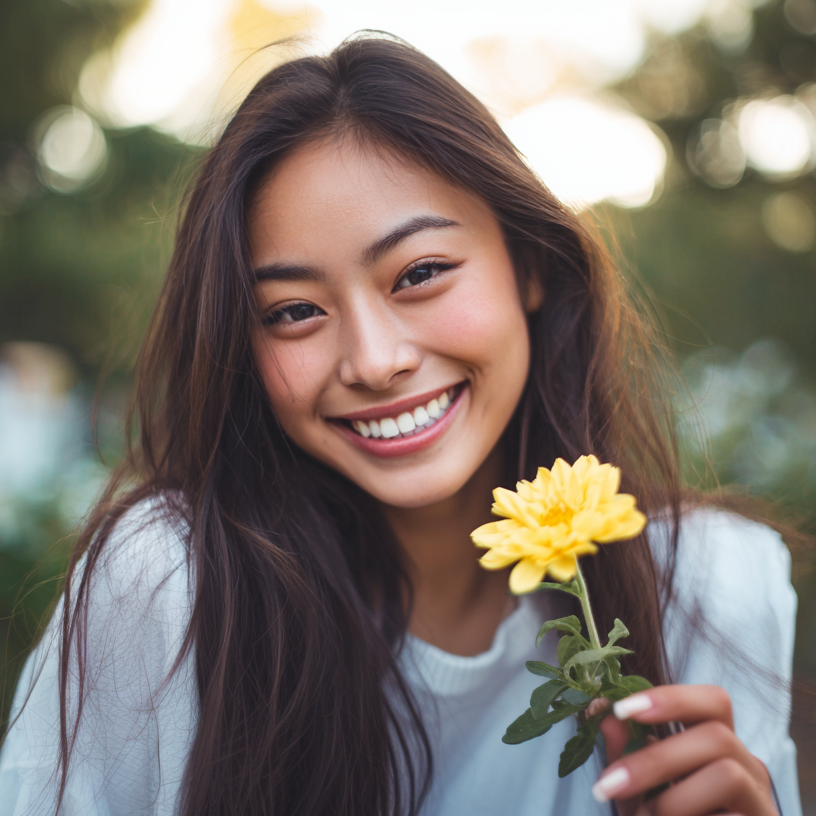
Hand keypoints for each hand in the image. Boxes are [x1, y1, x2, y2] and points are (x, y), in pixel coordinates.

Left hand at [591, 684, 777, 815]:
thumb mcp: (638, 789)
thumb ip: (626, 753)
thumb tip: (606, 716)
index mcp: (720, 744)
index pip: (713, 701)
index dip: (671, 698)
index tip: (621, 710)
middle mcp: (748, 767)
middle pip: (717, 736)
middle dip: (656, 759)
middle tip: (610, 785)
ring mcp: (761, 802)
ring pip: (728, 775)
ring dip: (675, 800)